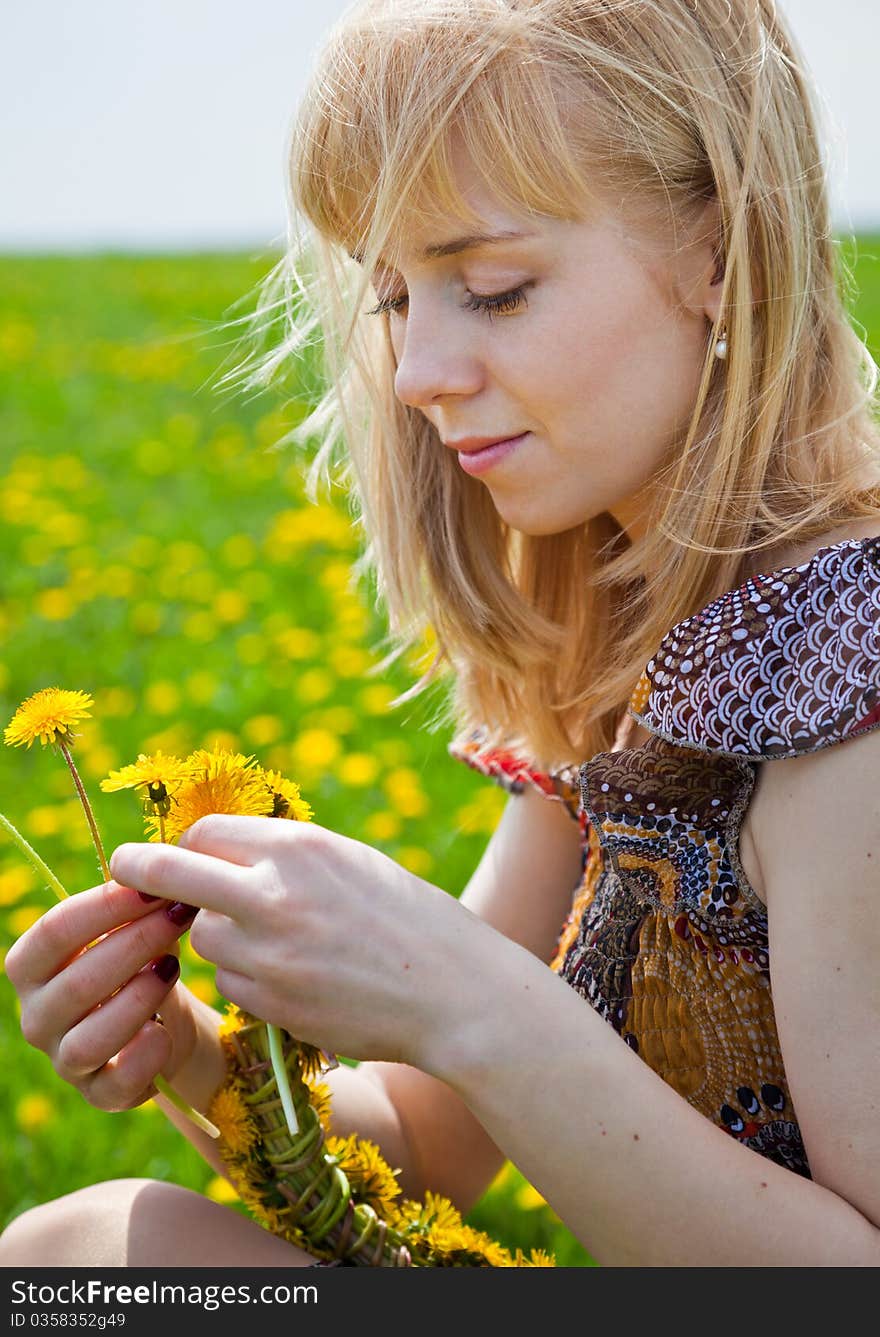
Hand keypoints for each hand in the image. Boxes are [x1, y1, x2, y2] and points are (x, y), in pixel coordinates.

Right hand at [5, 883, 201, 1111]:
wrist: (167, 1024)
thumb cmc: (143, 962)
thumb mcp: (136, 928)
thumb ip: (137, 905)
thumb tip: (166, 864)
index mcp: (33, 965)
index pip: (52, 932)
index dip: (102, 907)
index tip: (151, 886)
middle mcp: (38, 1014)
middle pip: (76, 983)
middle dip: (133, 945)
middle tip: (179, 918)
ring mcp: (64, 1058)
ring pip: (87, 1039)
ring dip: (135, 1001)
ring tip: (172, 970)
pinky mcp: (97, 1093)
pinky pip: (111, 1086)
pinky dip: (140, 1059)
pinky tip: (164, 1033)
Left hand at [107, 815, 488, 1068]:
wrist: (452, 991)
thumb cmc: (408, 918)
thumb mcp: (349, 862)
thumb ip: (286, 855)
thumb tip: (221, 850)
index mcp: (299, 847)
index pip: (205, 832)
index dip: (190, 843)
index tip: (183, 854)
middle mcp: (273, 893)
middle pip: (171, 872)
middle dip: (138, 870)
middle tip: (120, 867)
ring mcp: (267, 953)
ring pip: (203, 936)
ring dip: (220, 936)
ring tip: (277, 941)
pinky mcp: (269, 1003)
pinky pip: (232, 982)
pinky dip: (249, 977)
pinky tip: (297, 977)